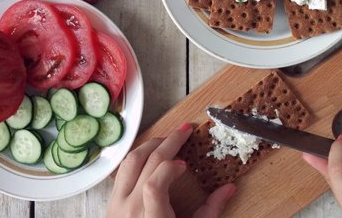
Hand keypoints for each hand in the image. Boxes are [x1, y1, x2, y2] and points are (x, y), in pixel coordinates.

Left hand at [106, 123, 236, 217]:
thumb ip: (211, 211)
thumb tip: (230, 188)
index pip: (154, 183)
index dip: (170, 168)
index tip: (184, 165)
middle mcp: (129, 210)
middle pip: (144, 164)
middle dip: (167, 143)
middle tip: (184, 132)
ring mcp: (117, 205)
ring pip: (129, 163)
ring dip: (149, 146)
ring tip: (167, 139)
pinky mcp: (111, 203)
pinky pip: (121, 172)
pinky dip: (137, 158)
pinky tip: (150, 156)